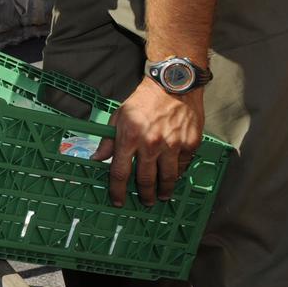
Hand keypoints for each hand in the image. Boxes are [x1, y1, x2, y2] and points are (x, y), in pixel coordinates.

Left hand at [91, 77, 204, 206]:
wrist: (173, 85)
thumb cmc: (144, 100)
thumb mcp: (119, 117)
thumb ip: (108, 141)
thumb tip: (97, 158)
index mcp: (130, 137)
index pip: (120, 173)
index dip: (118, 191)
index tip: (118, 201)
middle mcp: (152, 144)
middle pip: (146, 180)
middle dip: (143, 195)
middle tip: (144, 201)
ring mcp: (173, 145)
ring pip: (168, 178)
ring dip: (163, 191)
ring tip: (161, 196)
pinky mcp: (190, 143)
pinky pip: (183, 166)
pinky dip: (178, 174)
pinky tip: (174, 177)